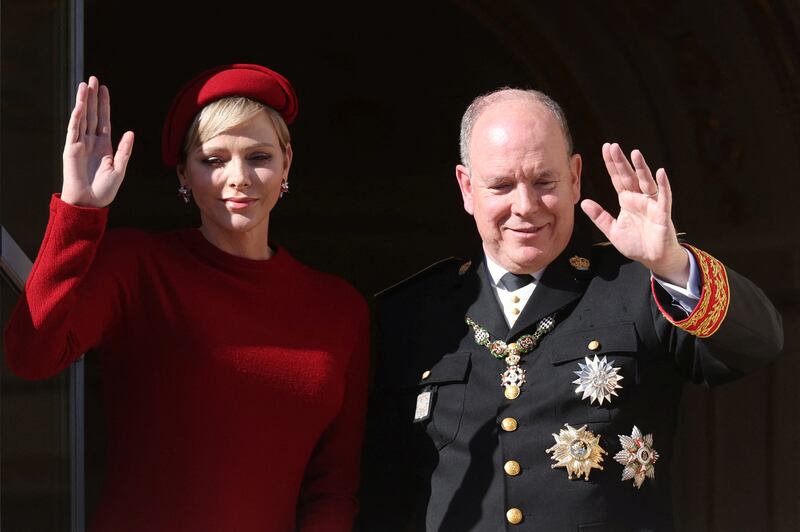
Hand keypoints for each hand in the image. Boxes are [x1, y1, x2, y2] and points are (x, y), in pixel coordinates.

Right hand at [61, 76, 133, 206]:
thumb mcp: (120, 169)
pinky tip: (80, 104)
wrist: (90, 203)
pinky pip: (74, 130)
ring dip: (84, 101)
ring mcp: (80, 144)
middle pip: (92, 114)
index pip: (103, 120)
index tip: (103, 88)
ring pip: (82, 118)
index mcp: (104, 145)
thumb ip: (124, 150)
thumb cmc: (105, 190)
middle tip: (93, 78)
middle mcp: (91, 142)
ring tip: (85, 85)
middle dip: (93, 97)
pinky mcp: (71, 149)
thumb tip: (130, 132)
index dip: (104, 104)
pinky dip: (77, 116)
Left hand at [580, 143, 688, 285]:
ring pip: (645, 182)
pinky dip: (663, 185)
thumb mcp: (612, 230)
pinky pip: (663, 196)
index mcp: (626, 200)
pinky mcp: (662, 212)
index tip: (605, 149)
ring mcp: (651, 203)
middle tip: (613, 146)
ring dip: (641, 168)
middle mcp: (639, 198)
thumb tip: (584, 202)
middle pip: (629, 176)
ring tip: (635, 153)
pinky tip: (660, 172)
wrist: (653, 258)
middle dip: (621, 162)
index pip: (617, 179)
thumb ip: (599, 216)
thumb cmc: (636, 243)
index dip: (611, 165)